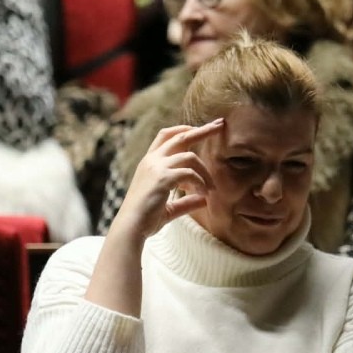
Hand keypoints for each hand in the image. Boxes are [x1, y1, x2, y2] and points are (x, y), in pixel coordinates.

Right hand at [110, 120, 223, 240]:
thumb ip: (185, 202)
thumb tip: (205, 200)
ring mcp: (156, 167)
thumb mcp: (168, 208)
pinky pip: (189, 173)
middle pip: (181, 136)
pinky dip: (200, 183)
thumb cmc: (145, 219)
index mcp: (149, 162)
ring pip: (190, 156)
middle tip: (221, 125)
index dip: (184, 129)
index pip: (166, 135)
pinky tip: (204, 194)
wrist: (131, 227)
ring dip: (205, 171)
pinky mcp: (162, 178)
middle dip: (203, 130)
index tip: (201, 128)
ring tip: (211, 188)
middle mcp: (152, 160)